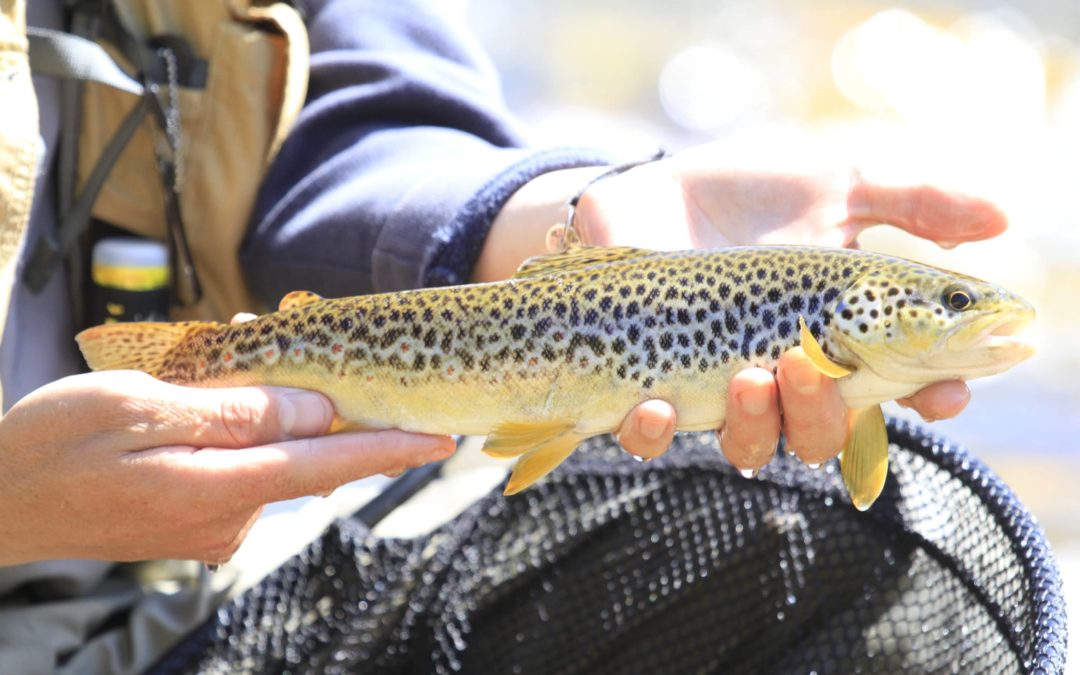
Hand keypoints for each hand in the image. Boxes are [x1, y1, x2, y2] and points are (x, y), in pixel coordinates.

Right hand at [0, 370, 454, 565]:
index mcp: (220, 487)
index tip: (441, 441)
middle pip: (304, 452)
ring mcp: (214, 525)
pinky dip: (245, 431)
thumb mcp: (141, 409)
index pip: (327, 465)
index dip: (388, 449)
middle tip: (304, 342)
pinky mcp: (198, 521)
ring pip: (272, 455)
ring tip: (240, 356)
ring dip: (272, 410)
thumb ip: (237, 410)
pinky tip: (214, 401)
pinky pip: (244, 468)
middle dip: (318, 402)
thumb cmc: (54, 447)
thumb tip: (315, 410)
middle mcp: (230, 517)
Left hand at [572, 147, 1002, 469]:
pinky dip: (653, 433)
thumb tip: (1001, 218)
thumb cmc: (744, 189)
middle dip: (824, 413)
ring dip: (755, 425)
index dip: (928, 397)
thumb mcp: (831, 183)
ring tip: (746, 376)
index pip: (896, 388)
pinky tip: (652, 404)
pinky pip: (651, 441)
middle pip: (824, 433)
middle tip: (804, 362)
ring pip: (752, 447)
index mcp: (836, 336)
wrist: (644, 187)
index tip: (945, 392)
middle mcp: (781, 374)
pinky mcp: (645, 388)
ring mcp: (713, 387)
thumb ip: (911, 201)